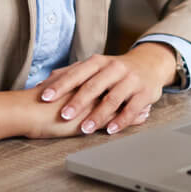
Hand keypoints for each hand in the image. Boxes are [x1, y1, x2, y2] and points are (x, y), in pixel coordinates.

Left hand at [36, 43, 175, 135]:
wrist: (149, 64)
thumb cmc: (114, 70)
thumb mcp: (94, 67)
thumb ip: (70, 74)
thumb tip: (41, 84)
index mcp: (99, 61)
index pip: (77, 72)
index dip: (61, 85)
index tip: (45, 97)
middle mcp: (115, 68)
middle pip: (93, 85)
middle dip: (77, 101)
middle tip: (63, 115)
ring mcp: (131, 80)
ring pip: (113, 98)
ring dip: (98, 115)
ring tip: (84, 129)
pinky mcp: (144, 93)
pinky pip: (132, 108)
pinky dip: (121, 120)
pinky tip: (110, 130)